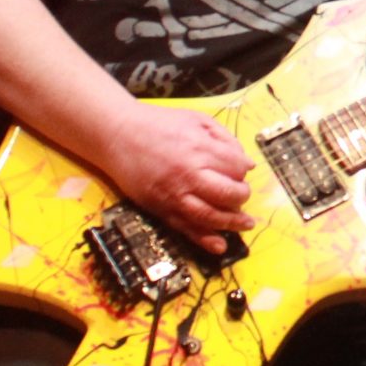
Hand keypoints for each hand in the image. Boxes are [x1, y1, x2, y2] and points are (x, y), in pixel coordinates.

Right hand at [105, 100, 255, 253]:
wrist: (118, 135)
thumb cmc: (158, 123)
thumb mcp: (196, 119)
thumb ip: (225, 139)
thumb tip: (248, 164)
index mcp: (200, 149)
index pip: (236, 168)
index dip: (243, 170)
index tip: (241, 170)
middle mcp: (189, 175)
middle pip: (229, 194)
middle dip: (242, 196)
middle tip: (242, 194)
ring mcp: (175, 195)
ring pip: (211, 216)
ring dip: (233, 223)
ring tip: (246, 224)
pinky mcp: (161, 209)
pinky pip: (186, 228)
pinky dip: (205, 240)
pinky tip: (220, 245)